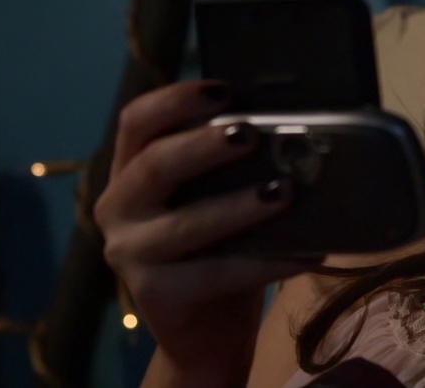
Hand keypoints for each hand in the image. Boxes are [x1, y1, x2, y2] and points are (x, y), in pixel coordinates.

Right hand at [94, 81, 314, 385]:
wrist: (208, 334)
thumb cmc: (220, 249)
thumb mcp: (217, 199)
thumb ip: (232, 166)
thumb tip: (296, 127)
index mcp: (131, 172)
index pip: (137, 121)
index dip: (176, 99)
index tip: (223, 90)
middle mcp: (119, 208)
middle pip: (155, 164)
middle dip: (204, 145)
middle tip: (251, 135)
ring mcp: (130, 254)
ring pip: (186, 224)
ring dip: (239, 206)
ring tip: (284, 193)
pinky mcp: (154, 296)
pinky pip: (216, 274)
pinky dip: (265, 262)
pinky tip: (305, 253)